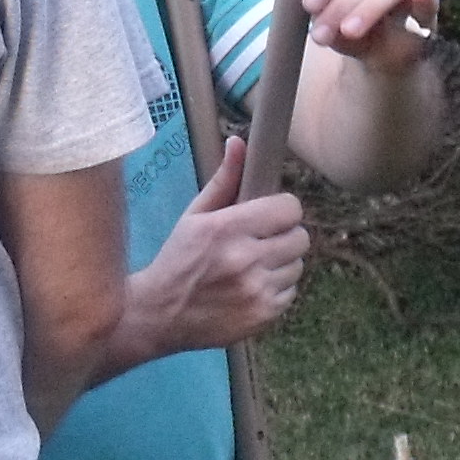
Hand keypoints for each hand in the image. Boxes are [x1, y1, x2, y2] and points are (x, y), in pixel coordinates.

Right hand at [113, 140, 308, 366]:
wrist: (159, 315)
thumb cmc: (177, 260)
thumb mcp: (193, 216)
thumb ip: (224, 180)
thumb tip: (239, 143)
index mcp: (227, 228)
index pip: (289, 208)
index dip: (282, 209)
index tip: (270, 214)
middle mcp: (246, 259)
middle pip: (300, 237)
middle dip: (284, 235)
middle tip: (262, 240)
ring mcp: (257, 291)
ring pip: (297, 265)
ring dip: (281, 263)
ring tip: (254, 266)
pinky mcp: (263, 316)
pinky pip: (291, 292)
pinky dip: (276, 289)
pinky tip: (251, 288)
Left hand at [300, 0, 439, 66]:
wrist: (379, 54)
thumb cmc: (347, 30)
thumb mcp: (330, 28)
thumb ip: (325, 23)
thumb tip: (320, 25)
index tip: (309, 5)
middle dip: (341, 2)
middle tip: (321, 33)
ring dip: (369, 6)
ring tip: (349, 32)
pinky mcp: (427, 4)